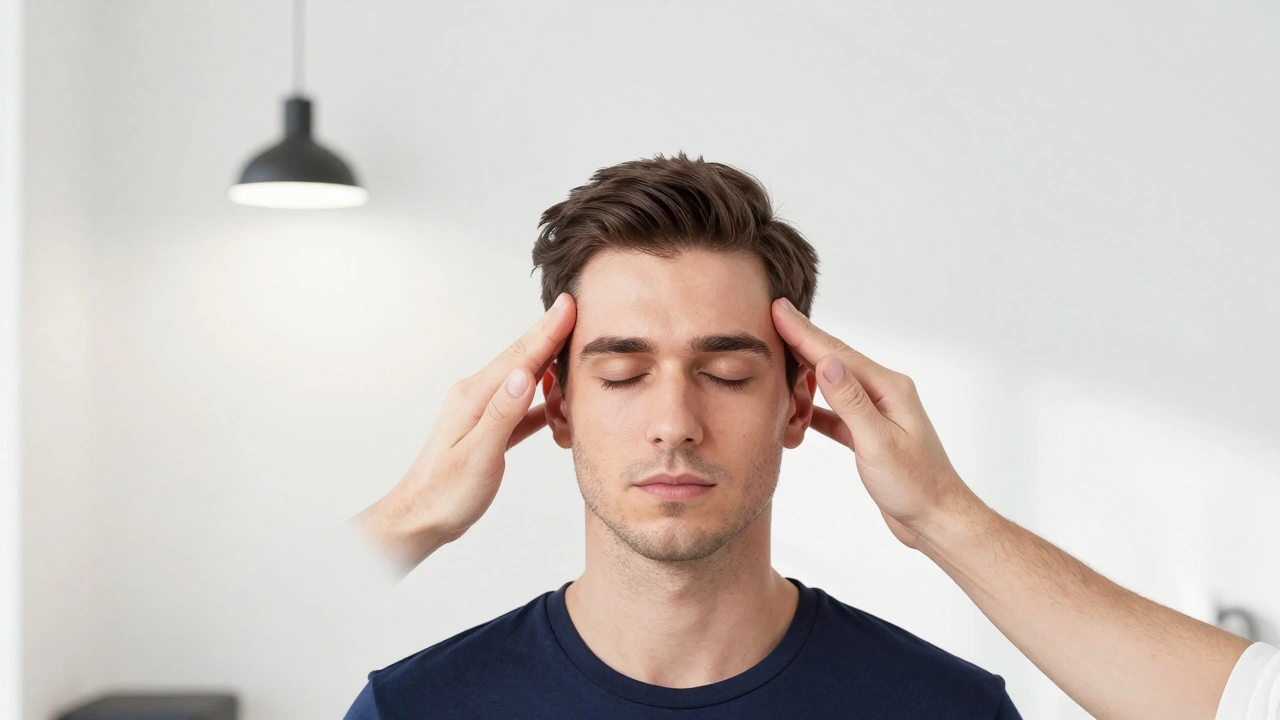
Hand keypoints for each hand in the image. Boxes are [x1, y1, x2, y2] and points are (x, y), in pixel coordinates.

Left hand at [349, 293, 576, 573]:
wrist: (418, 519)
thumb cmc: (445, 494)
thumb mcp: (477, 456)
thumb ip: (502, 414)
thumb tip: (525, 375)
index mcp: (474, 397)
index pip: (520, 357)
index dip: (548, 330)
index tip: (569, 304)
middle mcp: (477, 396)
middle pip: (522, 359)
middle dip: (551, 334)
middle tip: (578, 310)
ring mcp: (482, 411)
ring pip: (524, 380)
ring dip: (549, 363)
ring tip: (574, 344)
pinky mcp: (488, 430)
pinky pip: (522, 406)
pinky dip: (544, 399)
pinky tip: (558, 396)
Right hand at [771, 298, 980, 547]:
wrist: (936, 519)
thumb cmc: (915, 485)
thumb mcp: (878, 442)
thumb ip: (851, 401)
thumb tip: (826, 361)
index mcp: (888, 388)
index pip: (836, 353)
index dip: (803, 331)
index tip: (777, 309)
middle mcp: (882, 393)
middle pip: (832, 361)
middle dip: (799, 342)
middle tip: (768, 322)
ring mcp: (876, 412)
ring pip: (830, 386)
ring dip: (802, 377)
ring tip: (774, 361)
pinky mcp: (868, 434)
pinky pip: (833, 413)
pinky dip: (811, 409)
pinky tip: (795, 406)